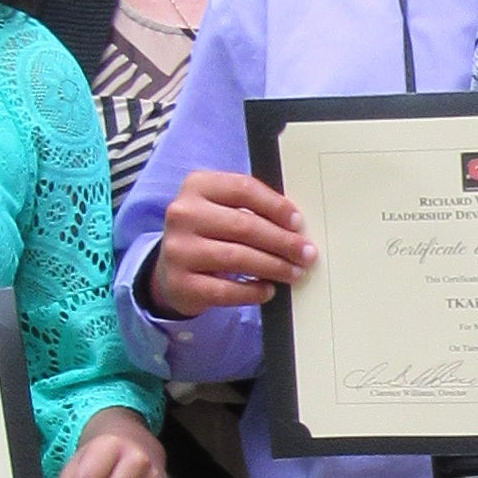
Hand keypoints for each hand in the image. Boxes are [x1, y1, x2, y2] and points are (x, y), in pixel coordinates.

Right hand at [151, 170, 313, 316]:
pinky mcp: (180, 283)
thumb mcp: (221, 209)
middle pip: (244, 225)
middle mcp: (183, 214)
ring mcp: (178, 250)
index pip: (243, 189)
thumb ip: (252, 209)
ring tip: (294, 272)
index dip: (275, 206)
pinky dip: (252, 292)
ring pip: (237, 257)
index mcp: (197, 186)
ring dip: (273, 266)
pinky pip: (225, 290)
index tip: (298, 223)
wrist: (170, 269)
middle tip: (306, 254)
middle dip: (282, 241)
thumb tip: (296, 227)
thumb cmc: (208, 234)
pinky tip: (268, 290)